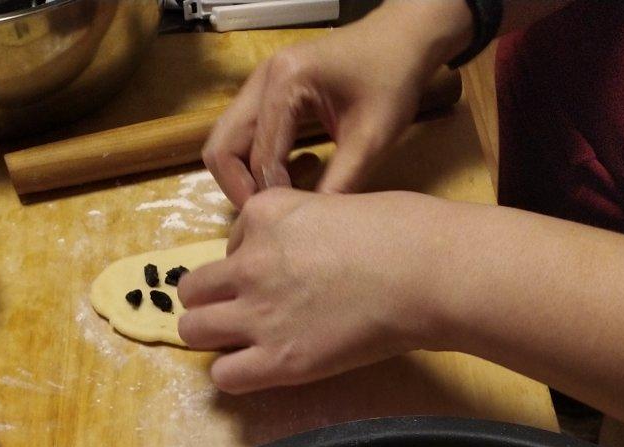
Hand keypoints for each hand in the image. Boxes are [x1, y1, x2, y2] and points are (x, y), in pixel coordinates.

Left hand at [176, 187, 440, 392]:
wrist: (425, 273)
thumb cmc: (404, 233)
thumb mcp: (338, 207)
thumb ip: (306, 229)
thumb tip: (306, 255)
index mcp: (265, 214)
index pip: (231, 242)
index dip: (251, 260)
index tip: (282, 274)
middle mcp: (250, 262)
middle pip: (195, 289)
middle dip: (215, 300)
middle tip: (246, 312)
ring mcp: (259, 313)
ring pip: (193, 330)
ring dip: (213, 336)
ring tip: (243, 343)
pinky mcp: (278, 359)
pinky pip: (224, 375)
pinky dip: (235, 374)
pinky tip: (260, 368)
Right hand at [202, 0, 474, 206]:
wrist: (403, 41)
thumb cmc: (393, 79)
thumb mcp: (372, 139)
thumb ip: (340, 182)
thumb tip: (314, 228)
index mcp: (285, 82)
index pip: (257, 156)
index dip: (271, 196)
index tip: (295, 221)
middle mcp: (262, 79)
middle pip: (221, 148)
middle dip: (240, 189)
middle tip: (273, 215)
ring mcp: (261, 84)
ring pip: (227, 143)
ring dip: (247, 177)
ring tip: (287, 194)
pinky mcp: (268, 93)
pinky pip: (246, 137)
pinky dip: (259, 162)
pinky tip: (298, 169)